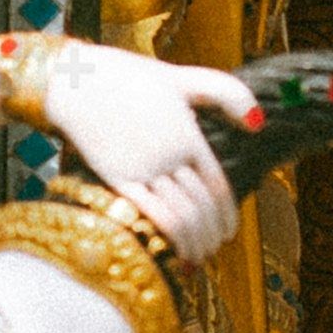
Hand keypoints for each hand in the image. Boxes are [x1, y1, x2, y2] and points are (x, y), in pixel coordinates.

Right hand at [44, 50, 256, 263]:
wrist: (73, 78)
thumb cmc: (126, 76)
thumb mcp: (182, 77)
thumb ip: (225, 93)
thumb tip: (259, 122)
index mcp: (188, 136)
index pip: (218, 188)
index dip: (227, 217)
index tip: (228, 233)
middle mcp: (170, 155)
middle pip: (202, 207)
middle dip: (212, 236)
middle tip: (212, 249)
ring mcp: (144, 167)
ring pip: (183, 216)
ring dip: (195, 243)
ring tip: (196, 256)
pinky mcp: (117, 177)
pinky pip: (154, 214)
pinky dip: (171, 237)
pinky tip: (174, 250)